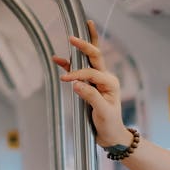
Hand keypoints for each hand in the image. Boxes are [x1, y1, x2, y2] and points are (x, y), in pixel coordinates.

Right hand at [52, 19, 129, 147]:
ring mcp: (97, 80)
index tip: (65, 80)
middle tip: (72, 36)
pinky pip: (78, 70)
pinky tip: (58, 59)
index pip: (91, 72)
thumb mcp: (102, 112)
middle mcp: (105, 78)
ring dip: (80, 48)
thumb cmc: (109, 123)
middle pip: (95, 57)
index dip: (78, 74)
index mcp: (110, 83)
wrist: (110, 134)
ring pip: (89, 60)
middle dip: (85, 45)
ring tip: (72, 35)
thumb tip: (75, 83)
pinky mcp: (89, 84)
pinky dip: (68, 64)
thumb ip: (91, 97)